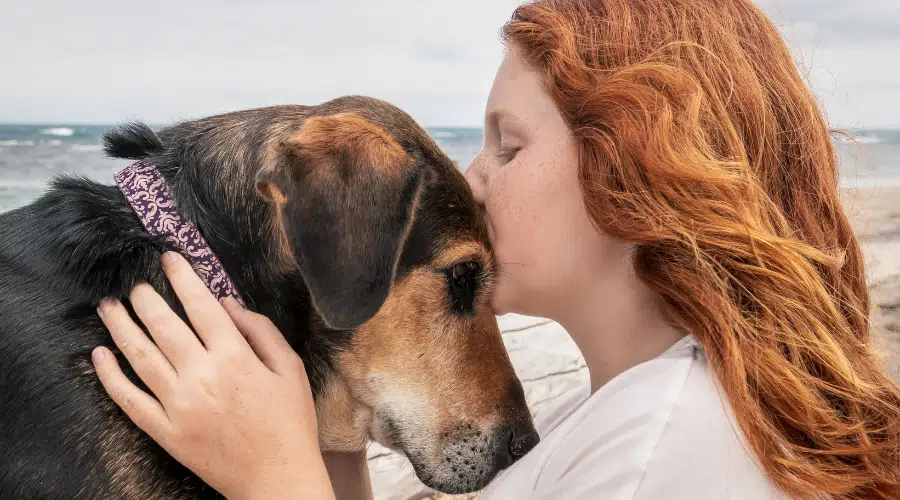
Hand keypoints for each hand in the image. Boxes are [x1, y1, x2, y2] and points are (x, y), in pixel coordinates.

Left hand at [92, 251, 333, 499]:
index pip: (201, 307)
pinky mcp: (164, 432)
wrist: (276, 479)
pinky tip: (99, 355)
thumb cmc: (290, 422)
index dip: (183, 279)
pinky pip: (129, 400)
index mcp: (235, 359)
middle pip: (164, 326)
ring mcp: (178, 406)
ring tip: (108, 306)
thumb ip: (261, 332)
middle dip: (146, 299)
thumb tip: (228, 304)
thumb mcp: (291, 369)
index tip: (169, 259)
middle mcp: (201, 377)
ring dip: (120, 328)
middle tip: (136, 283)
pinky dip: (110, 377)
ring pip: (139, 357)